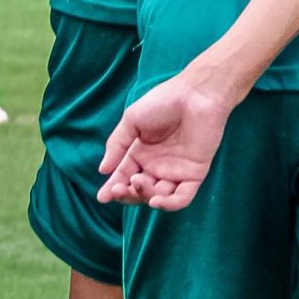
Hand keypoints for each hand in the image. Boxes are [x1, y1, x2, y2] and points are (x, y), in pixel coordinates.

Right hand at [98, 67, 235, 210]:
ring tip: (138, 182)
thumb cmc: (164, 101)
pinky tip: (156, 200)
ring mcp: (176, 170)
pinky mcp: (195, 173)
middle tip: (119, 188)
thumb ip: (117, 144)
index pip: (124, 176)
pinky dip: (169, 204)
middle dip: (127, 193)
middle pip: (139, 190)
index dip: (113, 188)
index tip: (102, 197)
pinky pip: (182, 197)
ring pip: (157, 196)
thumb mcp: (132, 120)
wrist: (196, 94)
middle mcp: (157, 165)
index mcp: (141, 153)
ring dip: (144, 196)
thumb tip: (103, 170)